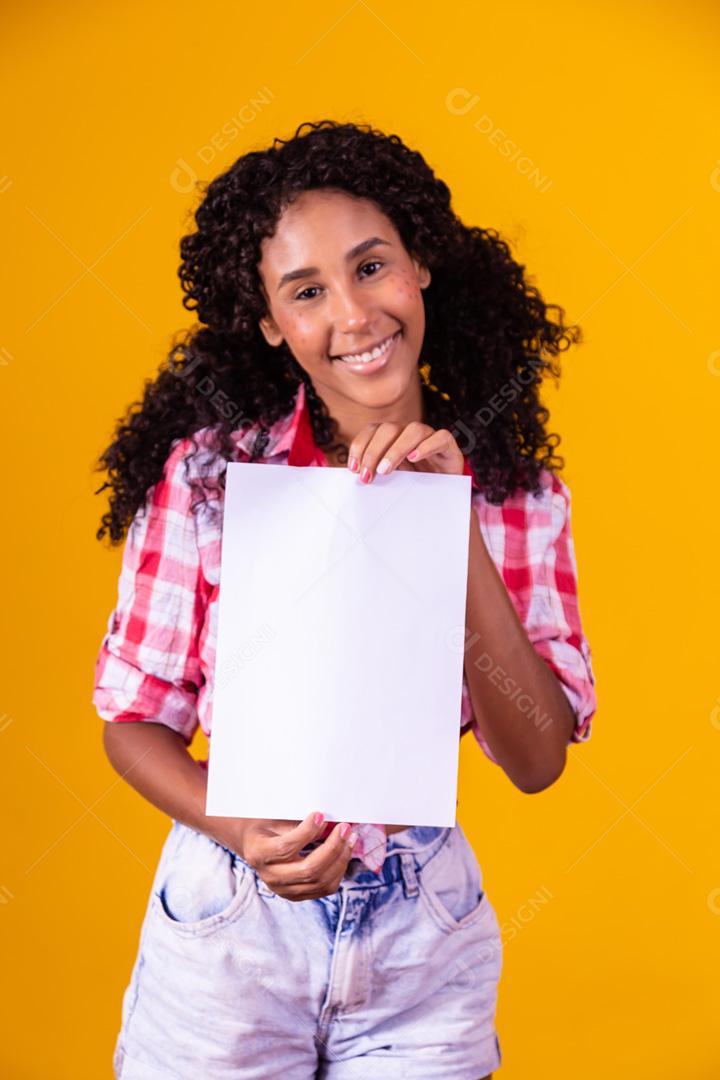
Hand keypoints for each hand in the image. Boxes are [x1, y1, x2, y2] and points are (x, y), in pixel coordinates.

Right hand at [215, 811, 358, 901]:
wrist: (254, 844)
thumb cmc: (266, 825)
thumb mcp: (274, 817)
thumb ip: (297, 822)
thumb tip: (326, 824)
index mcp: (259, 853)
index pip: (285, 848)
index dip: (306, 832)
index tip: (320, 815)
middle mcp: (271, 877)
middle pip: (308, 870)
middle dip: (332, 848)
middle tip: (345, 828)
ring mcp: (284, 890)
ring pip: (320, 882)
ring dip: (340, 860)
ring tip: (350, 839)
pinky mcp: (297, 895)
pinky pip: (324, 889)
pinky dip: (338, 871)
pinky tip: (343, 853)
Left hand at [347, 421, 464, 482]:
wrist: (446, 501)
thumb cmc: (416, 490)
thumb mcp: (391, 482)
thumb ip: (376, 475)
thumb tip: (354, 476)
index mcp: (394, 439)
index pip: (373, 430)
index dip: (360, 445)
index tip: (353, 468)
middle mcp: (410, 435)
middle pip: (389, 428)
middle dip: (374, 451)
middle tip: (367, 475)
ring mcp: (431, 439)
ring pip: (414, 430)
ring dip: (396, 449)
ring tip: (385, 470)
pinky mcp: (449, 448)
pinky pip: (441, 437)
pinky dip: (426, 446)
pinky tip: (414, 458)